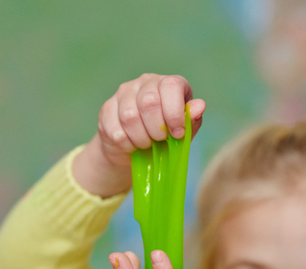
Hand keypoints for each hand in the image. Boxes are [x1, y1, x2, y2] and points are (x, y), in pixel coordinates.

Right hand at [73, 73, 204, 197]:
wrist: (134, 148)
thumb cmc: (165, 136)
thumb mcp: (184, 131)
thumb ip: (192, 119)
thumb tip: (199, 106)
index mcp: (168, 83)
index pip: (171, 86)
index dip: (174, 113)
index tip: (177, 134)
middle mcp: (145, 82)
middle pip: (148, 102)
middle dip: (156, 129)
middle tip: (160, 141)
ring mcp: (123, 93)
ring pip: (129, 116)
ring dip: (141, 138)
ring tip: (146, 144)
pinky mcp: (107, 109)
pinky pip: (115, 129)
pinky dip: (126, 144)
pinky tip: (131, 145)